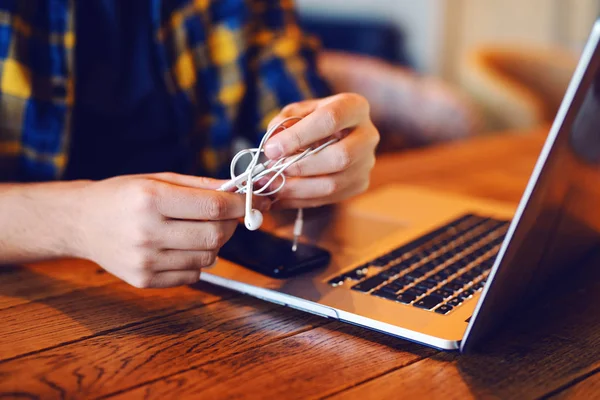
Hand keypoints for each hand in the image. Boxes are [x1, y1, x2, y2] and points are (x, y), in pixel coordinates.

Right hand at [73, 173, 269, 287]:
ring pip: (209, 257)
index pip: (213, 206)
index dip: (243, 205)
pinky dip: (198, 260)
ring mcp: (144, 260)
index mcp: (150, 199)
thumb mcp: (158, 179)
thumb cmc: (123, 195)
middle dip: (232, 225)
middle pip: (216, 235)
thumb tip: (241, 190)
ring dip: (214, 243)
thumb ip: (201, 185)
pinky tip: (180, 246)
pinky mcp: (144, 280)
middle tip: (228, 216)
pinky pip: (193, 274)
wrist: (81, 222)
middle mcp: (147, 231)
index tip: (258, 201)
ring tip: (196, 229)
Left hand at [264, 93, 378, 208]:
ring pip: (334, 184)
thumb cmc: (315, 120)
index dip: (298, 136)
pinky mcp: (360, 184)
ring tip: (271, 185)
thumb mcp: (299, 111)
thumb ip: (283, 122)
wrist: (336, 134)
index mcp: (354, 107)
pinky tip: (280, 197)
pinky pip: (329, 198)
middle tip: (273, 168)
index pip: (329, 120)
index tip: (271, 149)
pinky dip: (300, 200)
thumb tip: (273, 146)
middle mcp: (368, 136)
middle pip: (340, 157)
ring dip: (297, 188)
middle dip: (300, 166)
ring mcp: (367, 163)